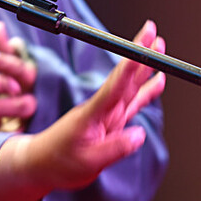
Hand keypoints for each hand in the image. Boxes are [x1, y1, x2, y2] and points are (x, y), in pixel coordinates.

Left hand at [0, 20, 165, 200]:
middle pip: (126, 78)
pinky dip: (146, 92)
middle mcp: (102, 109)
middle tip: (153, 34)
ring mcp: (107, 114)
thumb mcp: (88, 162)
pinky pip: (132, 103)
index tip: (143, 46)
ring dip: (145, 67)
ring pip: (131, 87)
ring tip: (159, 49)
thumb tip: (139, 135)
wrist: (41, 166)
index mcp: (94, 113)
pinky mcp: (110, 122)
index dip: (132, 64)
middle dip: (141, 55)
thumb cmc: (58, 162)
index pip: (117, 84)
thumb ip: (115, 148)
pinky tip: (157, 81)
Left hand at [0, 20, 37, 131]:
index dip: (1, 60)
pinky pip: (15, 129)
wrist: (28, 105)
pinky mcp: (25, 127)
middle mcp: (31, 90)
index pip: (16, 64)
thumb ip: (1, 47)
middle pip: (21, 84)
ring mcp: (30, 110)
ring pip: (21, 108)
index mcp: (26, 71)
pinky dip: (1, 130)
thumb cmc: (13, 78)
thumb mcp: (7, 61)